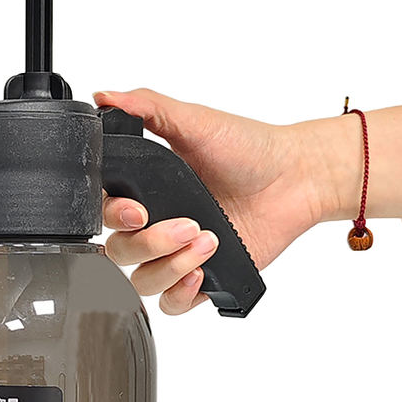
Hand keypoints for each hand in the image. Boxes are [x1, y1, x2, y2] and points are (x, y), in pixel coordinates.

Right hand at [97, 88, 328, 313]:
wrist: (295, 178)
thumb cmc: (249, 148)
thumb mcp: (195, 121)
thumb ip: (148, 107)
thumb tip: (106, 96)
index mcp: (146, 189)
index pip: (105, 212)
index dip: (114, 216)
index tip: (138, 211)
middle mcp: (156, 223)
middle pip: (120, 252)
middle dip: (151, 243)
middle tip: (188, 224)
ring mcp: (177, 253)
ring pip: (142, 281)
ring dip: (170, 266)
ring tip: (208, 242)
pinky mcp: (203, 279)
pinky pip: (171, 304)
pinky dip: (178, 294)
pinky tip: (199, 274)